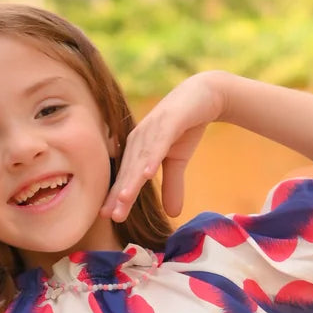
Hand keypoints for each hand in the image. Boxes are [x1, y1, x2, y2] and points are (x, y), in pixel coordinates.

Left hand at [100, 72, 224, 221]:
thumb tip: (172, 214)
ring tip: (123, 200)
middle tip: (109, 216)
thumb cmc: (184, 127)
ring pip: (141, 159)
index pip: (126, 177)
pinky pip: (160, 142)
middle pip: (129, 171)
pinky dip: (153, 158)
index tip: (108, 217)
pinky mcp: (170, 120)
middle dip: (118, 194)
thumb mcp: (178, 161)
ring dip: (132, 180)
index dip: (117, 197)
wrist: (203, 95)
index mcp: (137, 149)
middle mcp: (139, 139)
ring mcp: (153, 129)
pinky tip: (147, 174)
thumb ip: (173, 185)